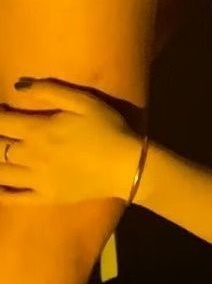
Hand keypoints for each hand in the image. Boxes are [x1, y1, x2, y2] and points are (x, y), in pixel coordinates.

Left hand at [0, 79, 142, 204]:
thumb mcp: (83, 101)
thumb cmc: (108, 129)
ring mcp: (37, 179)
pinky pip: (14, 198)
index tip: (0, 110)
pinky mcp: (46, 197)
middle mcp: (31, 155)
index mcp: (38, 130)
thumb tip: (19, 85)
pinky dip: (0, 193)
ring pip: (0, 172)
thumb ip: (49, 91)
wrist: (126, 166)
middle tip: (0, 132)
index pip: (2, 121)